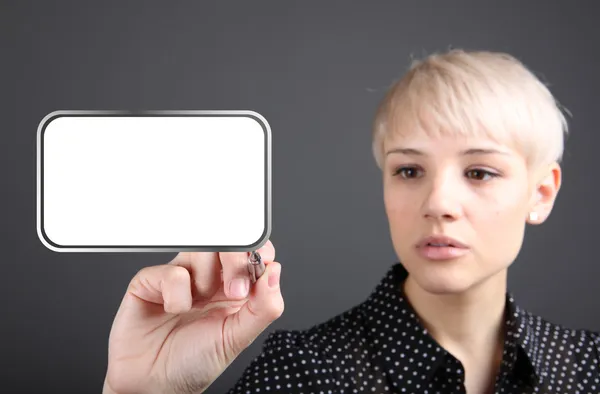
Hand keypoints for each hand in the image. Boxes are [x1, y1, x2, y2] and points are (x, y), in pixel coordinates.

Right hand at [103, 240, 282, 393]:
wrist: (152, 384)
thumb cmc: (194, 363)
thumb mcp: (237, 338)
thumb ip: (263, 307)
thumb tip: (275, 272)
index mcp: (235, 288)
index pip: (253, 252)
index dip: (258, 253)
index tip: (261, 270)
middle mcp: (209, 278)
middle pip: (229, 243)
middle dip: (236, 262)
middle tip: (235, 291)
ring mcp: (181, 275)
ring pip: (202, 249)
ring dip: (206, 279)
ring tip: (198, 305)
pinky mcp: (151, 280)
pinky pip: (172, 271)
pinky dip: (176, 294)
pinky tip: (173, 310)